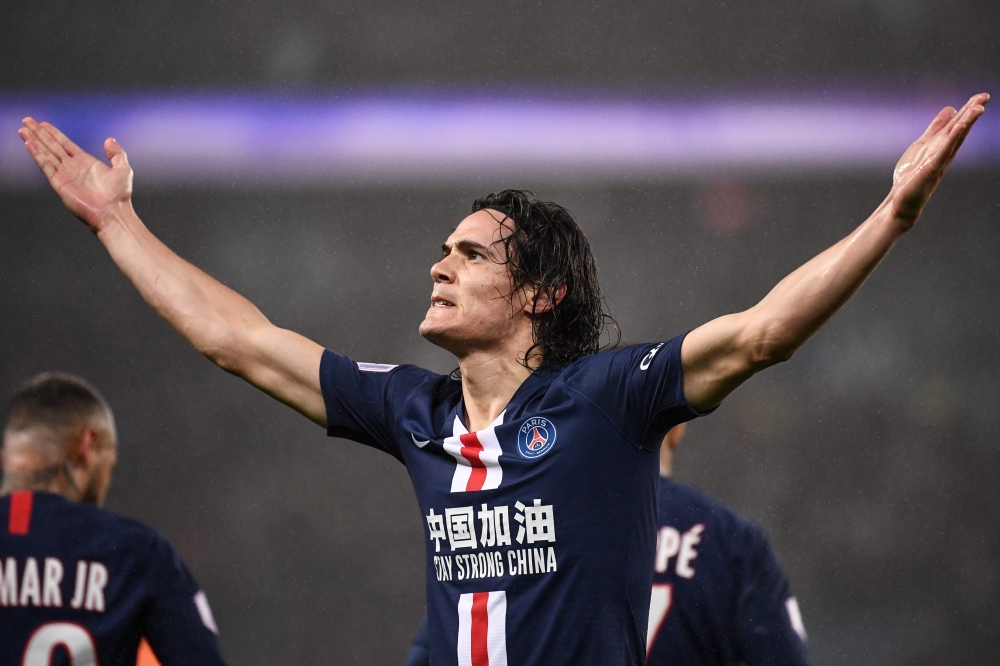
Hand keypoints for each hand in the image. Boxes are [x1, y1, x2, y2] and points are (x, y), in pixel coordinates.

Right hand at [18, 118, 133, 233]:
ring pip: (46, 153)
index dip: (53, 133)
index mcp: (86, 162)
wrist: (112, 214)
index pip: (65, 144)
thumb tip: (110, 140)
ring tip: (23, 130)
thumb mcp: (123, 169)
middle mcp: (73, 167)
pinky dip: (37, 154)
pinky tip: (29, 144)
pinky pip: (46, 165)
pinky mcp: (59, 183)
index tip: (43, 124)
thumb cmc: (119, 196)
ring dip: (34, 141)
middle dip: (39, 133)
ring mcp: (65, 175)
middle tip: (27, 120)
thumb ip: (117, 154)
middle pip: (52, 146)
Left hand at [889, 93, 988, 227]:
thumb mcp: (923, 145)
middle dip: (972, 113)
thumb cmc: (912, 175)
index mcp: (942, 146)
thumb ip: (936, 128)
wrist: (901, 201)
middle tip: (985, 97)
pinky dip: (951, 140)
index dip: (968, 111)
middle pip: (960, 130)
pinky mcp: (930, 169)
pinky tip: (959, 127)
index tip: (981, 97)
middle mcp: (944, 153)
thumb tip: (950, 109)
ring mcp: (938, 161)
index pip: (957, 126)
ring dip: (966, 123)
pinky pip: (943, 152)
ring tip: (978, 108)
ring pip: (955, 139)